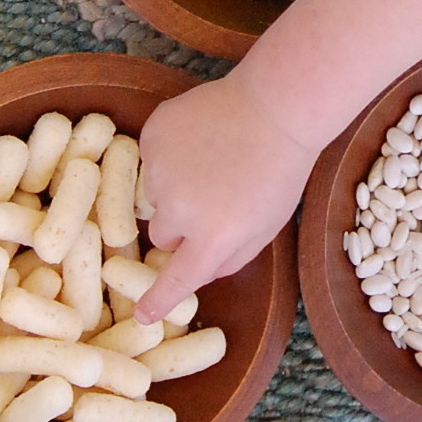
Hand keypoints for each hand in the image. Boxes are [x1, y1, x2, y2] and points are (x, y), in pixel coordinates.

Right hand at [134, 74, 317, 322]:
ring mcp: (160, 170)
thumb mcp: (267, 227)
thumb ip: (231, 258)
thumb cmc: (280, 171)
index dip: (158, 300)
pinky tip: (201, 140)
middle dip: (181, 226)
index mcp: (213, 237)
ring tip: (213, 162)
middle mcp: (179, 209)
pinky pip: (150, 160)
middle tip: (213, 199)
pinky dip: (170, 156)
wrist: (275, 106)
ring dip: (175, 188)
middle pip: (162, 235)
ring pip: (154, 196)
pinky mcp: (152, 137)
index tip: (142, 316)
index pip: (176, 280)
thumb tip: (197, 273)